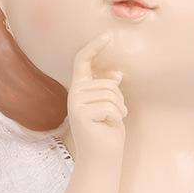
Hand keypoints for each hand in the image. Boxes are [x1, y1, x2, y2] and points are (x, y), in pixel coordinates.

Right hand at [67, 33, 126, 159]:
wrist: (102, 158)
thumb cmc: (107, 130)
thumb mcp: (110, 105)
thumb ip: (108, 89)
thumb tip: (117, 74)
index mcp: (80, 88)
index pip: (83, 61)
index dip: (95, 46)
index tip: (109, 34)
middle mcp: (74, 94)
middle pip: (107, 83)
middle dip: (119, 98)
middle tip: (116, 114)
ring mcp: (76, 104)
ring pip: (110, 94)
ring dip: (119, 109)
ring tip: (113, 120)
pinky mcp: (81, 115)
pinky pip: (110, 107)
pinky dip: (116, 117)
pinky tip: (109, 126)